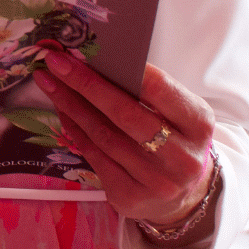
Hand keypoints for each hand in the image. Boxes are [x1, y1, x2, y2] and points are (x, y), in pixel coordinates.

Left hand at [33, 51, 215, 227]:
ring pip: (104, 135)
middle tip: (56, 62)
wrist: (183, 196)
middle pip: (125, 114)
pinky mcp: (130, 197)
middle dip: (85, 83)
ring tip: (50, 82)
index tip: (88, 51)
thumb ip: (148, 92)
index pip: (159, 89)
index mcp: (198, 124)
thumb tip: (96, 61)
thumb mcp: (178, 114)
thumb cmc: (174, 140)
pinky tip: (62, 109)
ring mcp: (156, 181)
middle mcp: (182, 156)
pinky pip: (94, 155)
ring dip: (71, 104)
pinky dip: (74, 128)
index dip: (122, 68)